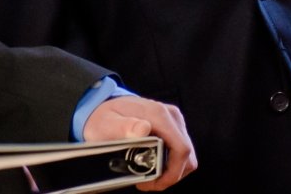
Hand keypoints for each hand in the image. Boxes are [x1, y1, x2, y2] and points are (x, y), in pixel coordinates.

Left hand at [80, 95, 196, 189]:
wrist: (103, 107)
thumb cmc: (104, 118)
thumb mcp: (107, 124)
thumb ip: (124, 127)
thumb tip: (143, 129)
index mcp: (158, 115)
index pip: (181, 149)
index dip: (172, 172)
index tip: (153, 182)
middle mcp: (170, 116)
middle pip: (186, 155)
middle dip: (170, 175)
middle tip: (148, 183)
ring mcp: (173, 121)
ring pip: (186, 155)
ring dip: (171, 171)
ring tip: (150, 177)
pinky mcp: (172, 127)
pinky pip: (180, 151)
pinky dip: (170, 164)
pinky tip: (154, 167)